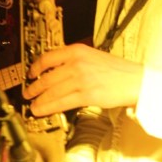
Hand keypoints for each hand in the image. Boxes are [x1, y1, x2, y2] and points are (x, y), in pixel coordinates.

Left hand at [23, 43, 143, 116]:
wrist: (135, 80)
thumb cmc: (116, 70)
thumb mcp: (92, 56)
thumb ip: (74, 60)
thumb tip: (54, 71)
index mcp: (77, 51)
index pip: (48, 57)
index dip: (35, 67)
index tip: (30, 74)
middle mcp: (77, 64)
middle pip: (47, 77)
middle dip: (33, 88)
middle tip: (27, 93)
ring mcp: (81, 80)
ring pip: (51, 92)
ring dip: (38, 100)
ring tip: (32, 105)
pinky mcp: (86, 96)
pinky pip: (61, 103)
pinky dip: (48, 108)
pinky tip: (41, 111)